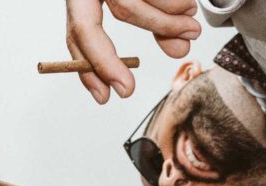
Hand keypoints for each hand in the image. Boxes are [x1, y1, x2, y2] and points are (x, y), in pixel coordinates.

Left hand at [66, 0, 201, 103]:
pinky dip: (171, 3)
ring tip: (190, 28)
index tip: (103, 96)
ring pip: (126, 6)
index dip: (88, 68)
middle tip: (127, 90)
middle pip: (86, 25)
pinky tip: (188, 5)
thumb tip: (178, 51)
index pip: (76, 34)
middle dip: (106, 62)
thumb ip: (158, 21)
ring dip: (161, 24)